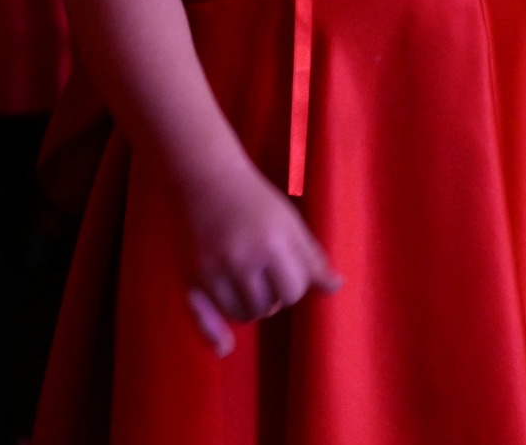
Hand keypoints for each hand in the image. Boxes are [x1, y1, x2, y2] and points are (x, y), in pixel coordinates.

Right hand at [180, 162, 341, 355]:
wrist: (205, 177)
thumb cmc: (254, 199)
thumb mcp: (289, 222)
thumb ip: (311, 258)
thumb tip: (336, 288)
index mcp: (272, 243)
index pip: (294, 290)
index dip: (295, 282)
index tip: (287, 266)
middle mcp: (241, 259)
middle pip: (269, 306)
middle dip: (273, 295)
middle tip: (265, 272)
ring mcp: (213, 270)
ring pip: (242, 315)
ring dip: (251, 307)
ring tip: (248, 284)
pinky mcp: (190, 276)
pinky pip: (202, 318)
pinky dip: (214, 336)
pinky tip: (225, 349)